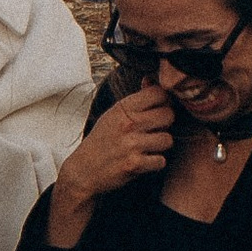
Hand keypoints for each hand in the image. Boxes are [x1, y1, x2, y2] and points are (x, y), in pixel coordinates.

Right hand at [47, 86, 174, 247]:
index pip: (158, 93)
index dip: (164, 101)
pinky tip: (144, 161)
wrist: (83, 171)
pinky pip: (161, 161)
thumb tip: (151, 79)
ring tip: (149, 147)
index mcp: (122, 108)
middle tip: (155, 130)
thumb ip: (135, 99)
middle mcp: (127, 124)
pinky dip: (155, 163)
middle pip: (168, 115)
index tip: (159, 109)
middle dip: (166, 124)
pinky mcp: (134, 165)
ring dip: (161, 146)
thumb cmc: (102, 141)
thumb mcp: (113, 115)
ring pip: (167, 139)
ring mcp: (131, 144)